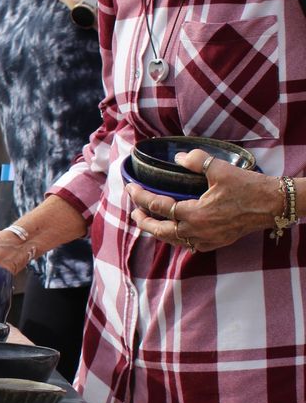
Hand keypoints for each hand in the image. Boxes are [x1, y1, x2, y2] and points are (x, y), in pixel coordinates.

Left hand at [126, 149, 282, 252]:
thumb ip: (197, 162)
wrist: (273, 205)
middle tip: (134, 212)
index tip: (130, 188)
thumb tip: (179, 158)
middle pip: (159, 230)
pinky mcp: (215, 243)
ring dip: (158, 231)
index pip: (157, 206)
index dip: (140, 197)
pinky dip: (176, 238)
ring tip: (148, 223)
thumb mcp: (221, 169)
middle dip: (143, 221)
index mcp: (194, 214)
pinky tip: (174, 232)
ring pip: (172, 240)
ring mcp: (206, 240)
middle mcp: (196, 231)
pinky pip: (188, 245)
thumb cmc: (249, 187)